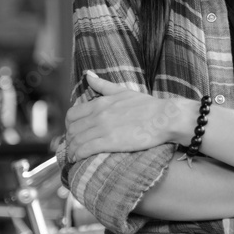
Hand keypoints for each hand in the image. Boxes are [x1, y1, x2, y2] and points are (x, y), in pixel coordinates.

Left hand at [64, 71, 190, 161]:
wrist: (165, 117)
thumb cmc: (148, 105)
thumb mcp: (123, 91)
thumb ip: (103, 85)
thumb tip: (88, 74)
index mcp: (100, 103)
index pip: (72, 115)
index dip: (69, 126)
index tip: (73, 132)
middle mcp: (99, 115)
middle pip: (72, 130)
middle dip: (69, 140)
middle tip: (74, 146)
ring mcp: (104, 129)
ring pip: (76, 141)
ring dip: (72, 150)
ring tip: (74, 156)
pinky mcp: (111, 142)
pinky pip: (86, 149)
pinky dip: (78, 155)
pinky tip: (79, 159)